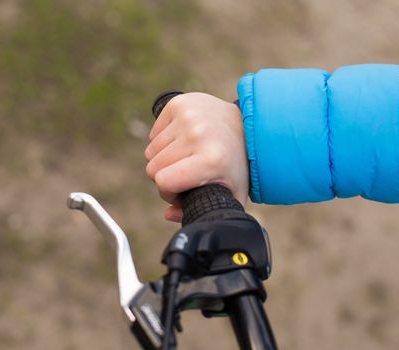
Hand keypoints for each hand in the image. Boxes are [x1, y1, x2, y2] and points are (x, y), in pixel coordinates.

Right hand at [145, 92, 248, 221]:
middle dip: (166, 175)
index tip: (185, 189)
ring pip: (151, 151)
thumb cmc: (235, 166)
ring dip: (164, 158)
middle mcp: (198, 135)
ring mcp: (187, 116)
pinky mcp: (178, 103)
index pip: (163, 182)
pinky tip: (184, 140)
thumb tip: (168, 214)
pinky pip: (153, 134)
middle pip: (153, 168)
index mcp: (211, 160)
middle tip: (188, 171)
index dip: (170, 192)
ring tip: (188, 155)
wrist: (247, 127)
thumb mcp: (228, 194)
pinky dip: (163, 140)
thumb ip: (199, 210)